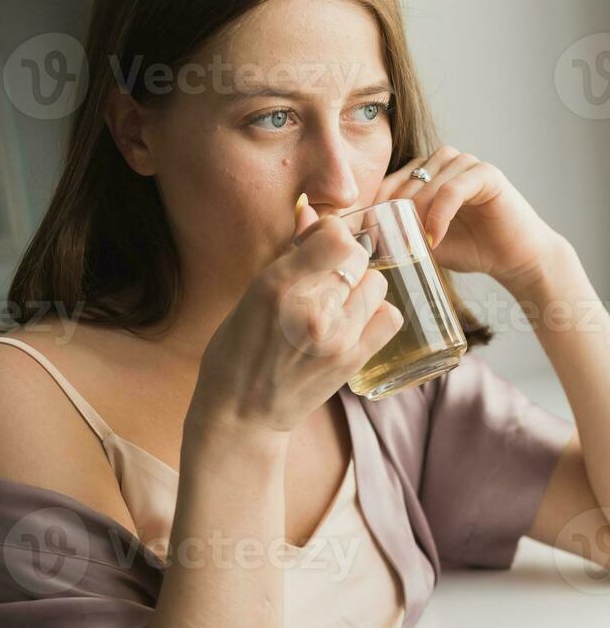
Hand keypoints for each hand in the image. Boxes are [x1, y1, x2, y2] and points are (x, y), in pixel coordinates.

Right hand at [190, 201, 403, 433]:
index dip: (331, 233)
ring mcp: (337, 338)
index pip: (336, 235)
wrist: (241, 414)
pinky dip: (376, 314)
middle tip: (325, 278)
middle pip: (357, 256)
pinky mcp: (353, 361)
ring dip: (360, 287)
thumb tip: (312, 213)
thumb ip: (289, 255)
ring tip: (337, 303)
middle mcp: (312, 309)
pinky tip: (355, 321)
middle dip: (343, 259)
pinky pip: (389, 317)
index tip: (319, 245)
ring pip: (376, 283)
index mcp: (278, 286)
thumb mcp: (252, 294)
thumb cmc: (237, 350)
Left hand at [372, 145, 564, 292]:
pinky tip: (434, 238)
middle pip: (406, 180)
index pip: (390, 181)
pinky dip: (439, 215)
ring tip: (416, 242)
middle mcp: (445, 162)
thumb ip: (401, 233)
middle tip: (391, 242)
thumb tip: (364, 242)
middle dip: (395, 213)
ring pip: (427, 182)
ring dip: (416, 213)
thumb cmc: (470, 248)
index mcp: (427, 172)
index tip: (367, 234)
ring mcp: (466, 164)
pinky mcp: (487, 174)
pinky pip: (452, 189)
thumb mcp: (424, 241)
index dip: (376, 206)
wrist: (513, 259)